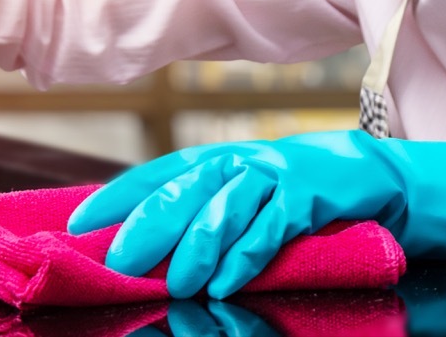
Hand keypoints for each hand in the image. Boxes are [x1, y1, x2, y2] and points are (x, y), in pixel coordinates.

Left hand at [68, 130, 402, 297]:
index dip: (116, 196)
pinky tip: (226, 283)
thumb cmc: (289, 190)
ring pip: (224, 210)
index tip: (80, 222)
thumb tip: (140, 245)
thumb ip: (199, 213)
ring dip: (196, 250)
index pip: (155, 174)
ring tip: (176, 283)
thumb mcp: (240, 194)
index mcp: (213, 161)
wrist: (366, 173)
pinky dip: (246, 257)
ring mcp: (272, 175)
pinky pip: (270, 228)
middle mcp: (237, 161)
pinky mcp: (307, 195)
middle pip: (184, 191)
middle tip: (120, 261)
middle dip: (148, 228)